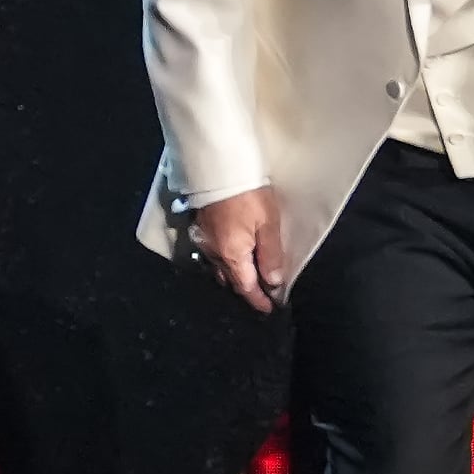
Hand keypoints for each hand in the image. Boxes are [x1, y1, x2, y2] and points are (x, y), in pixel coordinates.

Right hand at [189, 187, 288, 313]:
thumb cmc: (248, 193)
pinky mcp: (201, 226)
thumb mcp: (268, 223)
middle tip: (263, 293)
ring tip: (250, 275)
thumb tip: (273, 282)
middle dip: (247, 288)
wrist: (219, 165)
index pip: (246, 286)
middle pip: (232, 278)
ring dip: (236, 274)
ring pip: (221, 267)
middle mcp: (214, 252)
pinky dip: (226, 259)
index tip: (269, 308)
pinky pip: (214, 253)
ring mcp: (205, 239)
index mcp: (232, 255)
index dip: (258, 300)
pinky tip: (234, 254)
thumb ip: (271, 255)